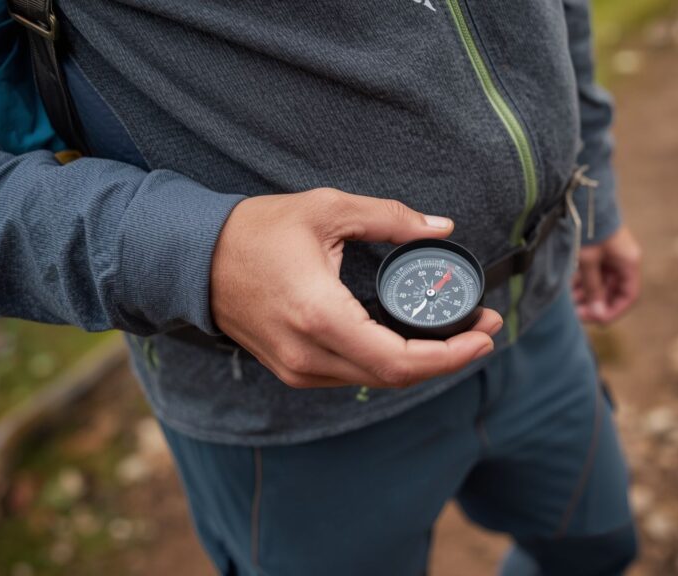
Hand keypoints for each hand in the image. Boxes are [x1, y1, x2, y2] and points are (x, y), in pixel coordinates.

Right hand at [210, 188, 502, 388]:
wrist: (192, 260)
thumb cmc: (256, 231)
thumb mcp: (327, 210)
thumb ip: (390, 218)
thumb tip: (441, 228)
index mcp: (320, 316)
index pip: (400, 359)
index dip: (451, 356)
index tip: (485, 335)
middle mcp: (310, 356)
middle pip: (397, 376)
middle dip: (449, 358)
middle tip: (485, 329)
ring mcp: (300, 370)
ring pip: (379, 380)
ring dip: (424, 362)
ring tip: (461, 333)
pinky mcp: (296, 371)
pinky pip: (357, 375)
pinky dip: (394, 362)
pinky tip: (418, 340)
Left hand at [572, 226, 641, 323]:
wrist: (582, 199)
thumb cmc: (589, 229)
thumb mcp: (588, 262)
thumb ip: (593, 289)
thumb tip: (598, 314)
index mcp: (629, 262)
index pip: (628, 296)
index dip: (614, 311)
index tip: (596, 321)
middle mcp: (623, 260)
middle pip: (613, 291)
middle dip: (595, 303)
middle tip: (576, 313)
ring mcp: (611, 255)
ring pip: (601, 283)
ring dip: (586, 294)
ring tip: (569, 302)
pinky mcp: (599, 251)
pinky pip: (593, 273)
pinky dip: (582, 282)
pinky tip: (567, 289)